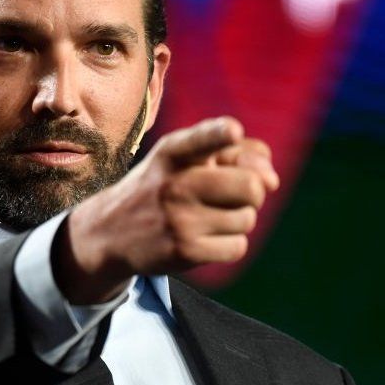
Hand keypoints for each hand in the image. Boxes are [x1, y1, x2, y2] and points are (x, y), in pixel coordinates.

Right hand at [52, 116, 279, 303]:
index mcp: (173, 152)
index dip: (219, 134)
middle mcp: (174, 184)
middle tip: (233, 195)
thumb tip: (273, 180)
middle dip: (252, 192)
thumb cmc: (162, 186)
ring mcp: (179, 220)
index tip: (233, 131)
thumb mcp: (184, 158)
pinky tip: (206, 238)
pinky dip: (230, 243)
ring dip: (239, 218)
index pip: (200, 139)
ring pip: (247, 218)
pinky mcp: (184, 252)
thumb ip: (236, 153)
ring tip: (210, 216)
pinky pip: (238, 246)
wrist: (111, 231)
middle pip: (250, 187)